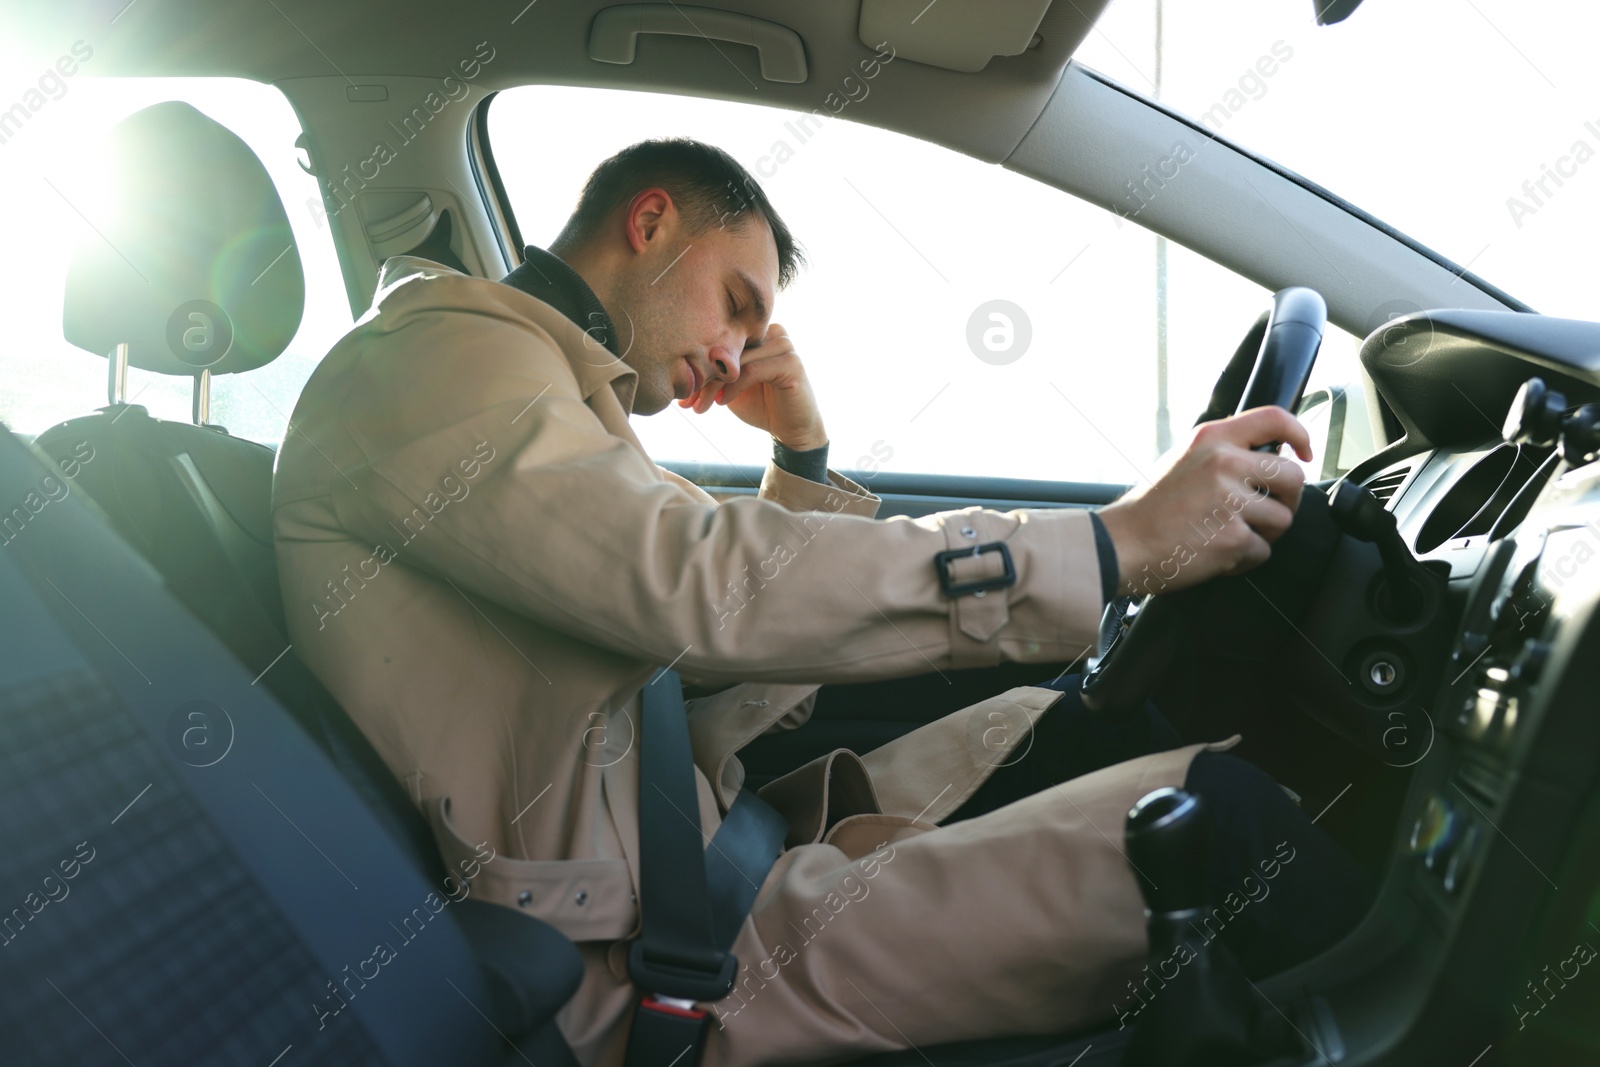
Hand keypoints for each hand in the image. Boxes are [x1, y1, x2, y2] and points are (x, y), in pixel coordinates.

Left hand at [679, 323, 827, 450]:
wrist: (791, 431)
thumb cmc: (760, 406)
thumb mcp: (730, 386)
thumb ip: (714, 372)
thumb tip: (679, 370)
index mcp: (758, 333)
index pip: (723, 342)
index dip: (700, 366)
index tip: (682, 392)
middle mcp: (772, 333)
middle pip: (729, 350)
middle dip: (704, 377)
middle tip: (686, 401)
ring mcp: (784, 345)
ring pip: (739, 360)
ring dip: (715, 384)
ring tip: (701, 406)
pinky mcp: (792, 363)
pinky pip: (753, 370)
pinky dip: (735, 387)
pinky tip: (723, 402)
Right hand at [1095, 406, 1311, 596]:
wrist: (1121, 544)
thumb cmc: (1150, 508)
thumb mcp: (1183, 460)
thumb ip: (1223, 452)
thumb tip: (1266, 459)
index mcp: (1212, 439)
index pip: (1274, 419)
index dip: (1300, 433)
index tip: (1304, 451)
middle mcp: (1224, 463)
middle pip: (1292, 476)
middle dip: (1286, 499)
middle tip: (1265, 511)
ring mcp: (1230, 501)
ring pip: (1281, 519)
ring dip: (1262, 534)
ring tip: (1228, 535)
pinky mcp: (1233, 537)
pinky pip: (1262, 551)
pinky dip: (1244, 559)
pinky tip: (1216, 553)